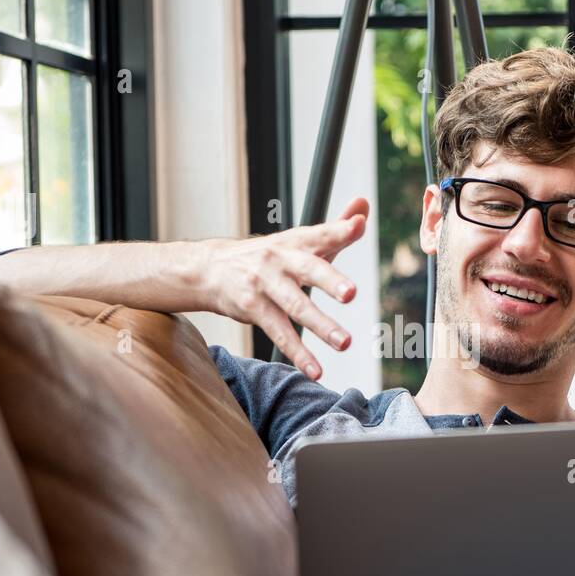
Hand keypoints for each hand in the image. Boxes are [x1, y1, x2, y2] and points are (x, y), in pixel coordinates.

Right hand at [204, 197, 368, 379]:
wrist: (211, 268)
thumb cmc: (268, 257)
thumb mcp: (298, 240)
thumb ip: (334, 228)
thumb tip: (364, 205)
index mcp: (296, 241)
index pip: (320, 233)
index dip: (339, 229)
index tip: (359, 225)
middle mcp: (280, 259)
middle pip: (308, 268)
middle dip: (330, 280)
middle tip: (351, 293)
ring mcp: (265, 284)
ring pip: (295, 306)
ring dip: (321, 325)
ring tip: (345, 343)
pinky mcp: (252, 308)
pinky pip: (279, 333)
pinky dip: (299, 354)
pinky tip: (316, 370)